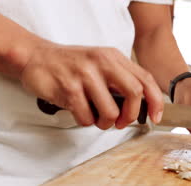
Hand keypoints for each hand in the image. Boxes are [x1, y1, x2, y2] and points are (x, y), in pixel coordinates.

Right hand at [19, 42, 163, 129]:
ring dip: (105, 123)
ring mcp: (85, 74)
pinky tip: (80, 112)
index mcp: (114, 57)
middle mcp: (102, 62)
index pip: (145, 79)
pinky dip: (86, 121)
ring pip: (110, 111)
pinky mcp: (68, 88)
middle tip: (121, 122)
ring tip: (97, 118)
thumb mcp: (101, 64)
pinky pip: (86, 117)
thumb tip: (143, 106)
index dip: (155, 101)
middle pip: (134, 93)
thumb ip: (121, 79)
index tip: (155, 117)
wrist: (36, 57)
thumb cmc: (72, 66)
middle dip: (130, 115)